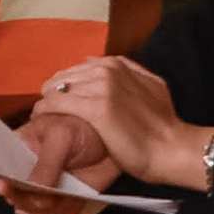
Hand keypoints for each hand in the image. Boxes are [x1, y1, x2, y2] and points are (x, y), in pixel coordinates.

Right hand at [0, 109, 116, 213]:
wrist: (113, 137)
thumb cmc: (82, 125)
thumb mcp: (61, 137)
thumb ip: (46, 163)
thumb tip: (34, 190)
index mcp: (19, 150)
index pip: (0, 170)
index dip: (1, 181)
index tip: (5, 188)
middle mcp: (29, 171)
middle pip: (16, 196)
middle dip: (27, 202)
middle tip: (44, 197)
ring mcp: (46, 187)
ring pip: (35, 210)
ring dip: (45, 211)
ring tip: (59, 200)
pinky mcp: (65, 197)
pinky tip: (64, 211)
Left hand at [34, 56, 212, 190]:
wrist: (173, 148)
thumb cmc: (163, 125)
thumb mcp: (152, 86)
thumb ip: (130, 73)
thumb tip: (103, 65)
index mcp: (119, 64)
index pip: (79, 68)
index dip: (67, 83)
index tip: (63, 97)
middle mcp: (109, 70)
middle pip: (65, 77)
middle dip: (54, 91)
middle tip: (49, 108)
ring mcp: (102, 88)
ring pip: (58, 89)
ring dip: (47, 102)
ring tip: (43, 114)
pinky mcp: (95, 108)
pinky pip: (57, 104)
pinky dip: (45, 110)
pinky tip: (41, 118)